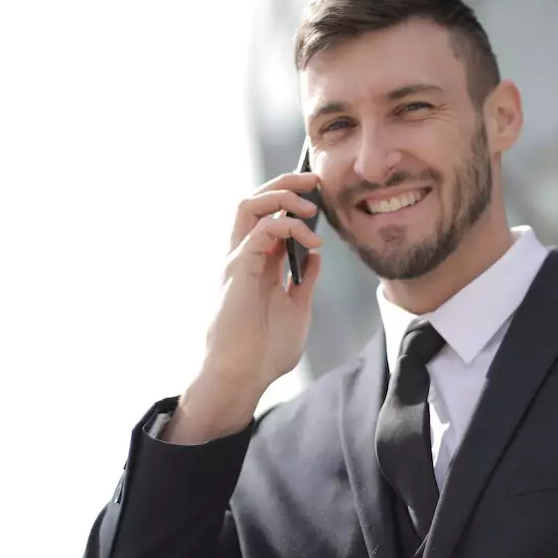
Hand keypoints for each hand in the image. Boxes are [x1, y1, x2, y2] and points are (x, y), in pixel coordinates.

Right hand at [166, 172, 323, 443]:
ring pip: (249, 205)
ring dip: (281, 195)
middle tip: (314, 180)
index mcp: (258, 264)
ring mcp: (238, 260)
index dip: (292, 201)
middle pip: (255, 201)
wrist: (243, 377)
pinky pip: (261, 231)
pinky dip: (288, 227)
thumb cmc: (264, 351)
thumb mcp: (297, 309)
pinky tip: (310, 243)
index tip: (319, 196)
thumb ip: (304, 280)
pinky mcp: (238, 269)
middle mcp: (244, 256)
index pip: (269, 217)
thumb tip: (315, 255)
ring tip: (310, 205)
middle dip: (284, 183)